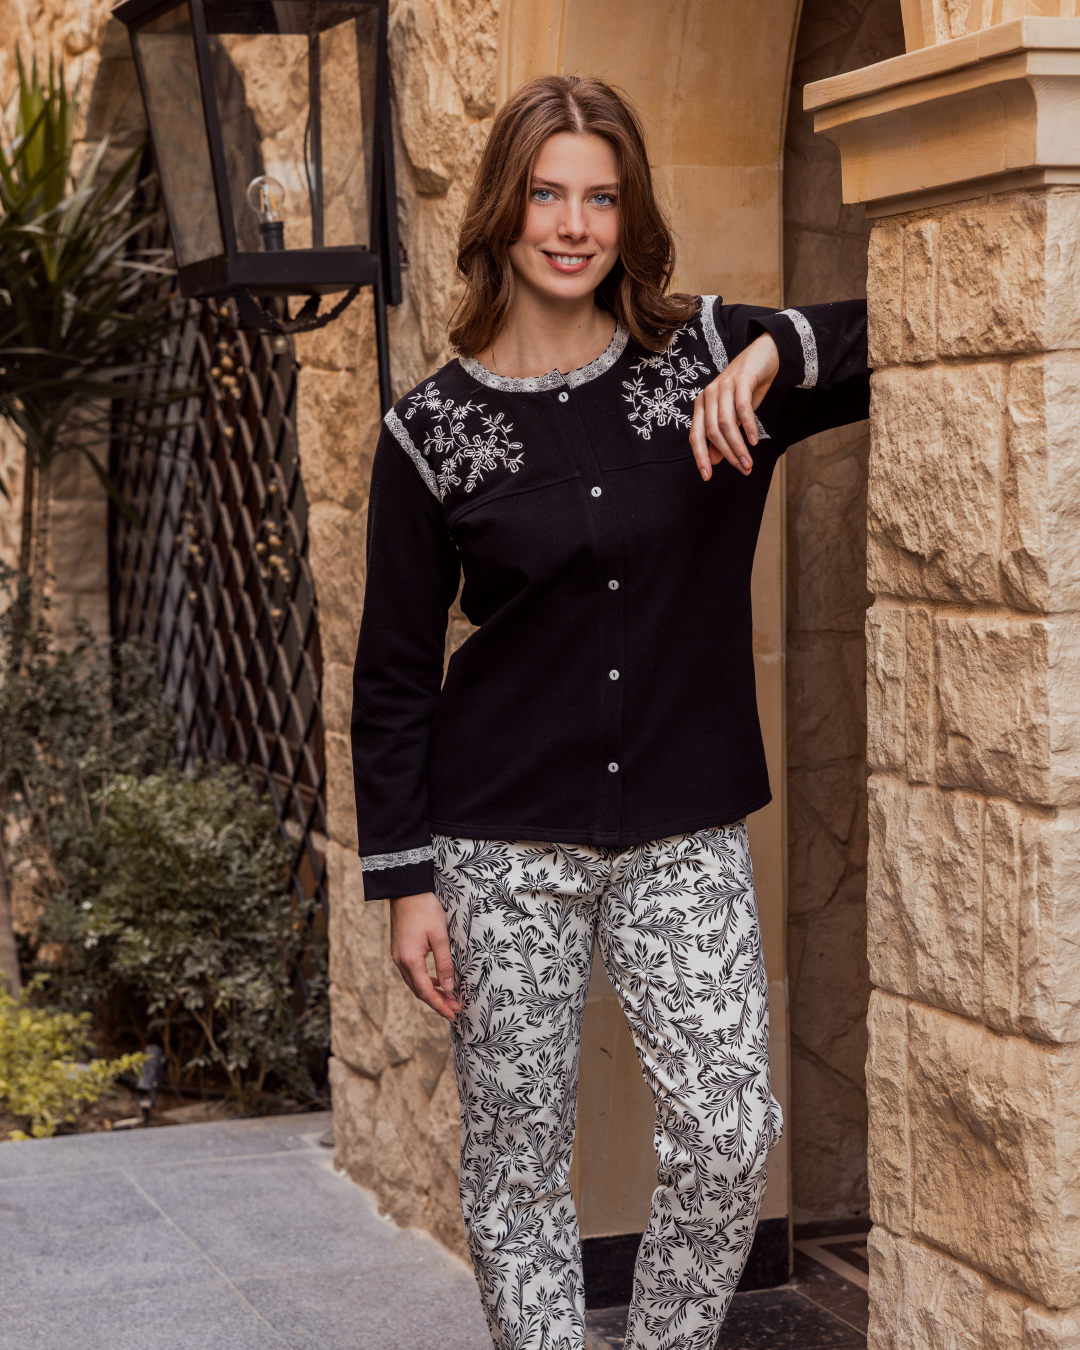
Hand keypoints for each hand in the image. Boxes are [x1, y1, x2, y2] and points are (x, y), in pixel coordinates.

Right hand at [389, 891, 461, 1021]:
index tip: (454, 1014)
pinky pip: (412, 972)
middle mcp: (400, 961)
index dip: (440, 1005)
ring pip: (414, 982)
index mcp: (410, 960)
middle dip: (437, 1002)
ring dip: (431, 992)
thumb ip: (444, 964)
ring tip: (449, 998)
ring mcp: (398, 955)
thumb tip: (449, 988)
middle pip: (418, 990)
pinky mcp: (400, 950)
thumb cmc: (425, 910)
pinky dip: (425, 980)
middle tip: (455, 1010)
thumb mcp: (440, 937)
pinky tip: (437, 981)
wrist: (407, 890)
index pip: (425, 992)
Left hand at [689, 332, 778, 479]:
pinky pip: (742, 408)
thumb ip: (722, 436)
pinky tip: (754, 440)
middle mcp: (708, 396)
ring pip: (726, 424)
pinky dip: (748, 426)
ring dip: (738, 446)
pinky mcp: (740, 380)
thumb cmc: (746, 388)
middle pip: (712, 433)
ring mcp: (723, 387)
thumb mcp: (733, 415)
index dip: (700, 457)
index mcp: (702, 405)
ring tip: (749, 461)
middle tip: (743, 469)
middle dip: (727, 455)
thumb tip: (714, 460)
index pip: (696, 436)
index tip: (707, 476)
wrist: (763, 356)